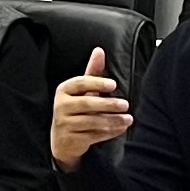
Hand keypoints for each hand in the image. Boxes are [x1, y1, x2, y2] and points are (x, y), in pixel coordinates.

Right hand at [50, 47, 131, 171]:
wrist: (62, 139)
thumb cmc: (75, 109)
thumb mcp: (82, 90)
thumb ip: (92, 71)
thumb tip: (99, 50)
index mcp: (64, 90)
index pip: (80, 83)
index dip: (97, 83)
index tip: (113, 84)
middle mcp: (61, 106)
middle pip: (87, 103)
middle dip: (108, 104)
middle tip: (125, 104)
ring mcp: (64, 124)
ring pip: (91, 121)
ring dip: (112, 120)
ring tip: (128, 119)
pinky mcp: (71, 139)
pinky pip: (93, 135)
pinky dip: (109, 133)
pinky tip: (121, 129)